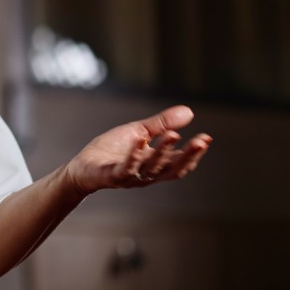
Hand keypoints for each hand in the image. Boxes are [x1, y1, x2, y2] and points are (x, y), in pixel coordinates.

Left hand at [62, 105, 211, 194]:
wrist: (83, 166)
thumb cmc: (112, 150)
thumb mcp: (139, 132)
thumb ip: (162, 124)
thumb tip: (189, 112)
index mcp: (155, 165)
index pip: (180, 163)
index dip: (194, 153)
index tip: (206, 138)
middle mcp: (146, 174)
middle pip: (172, 169)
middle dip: (188, 156)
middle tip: (201, 141)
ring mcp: (130, 177)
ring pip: (152, 168)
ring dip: (163, 152)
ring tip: (173, 135)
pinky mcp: (112, 176)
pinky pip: (125, 168)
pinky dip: (134, 155)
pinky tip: (140, 140)